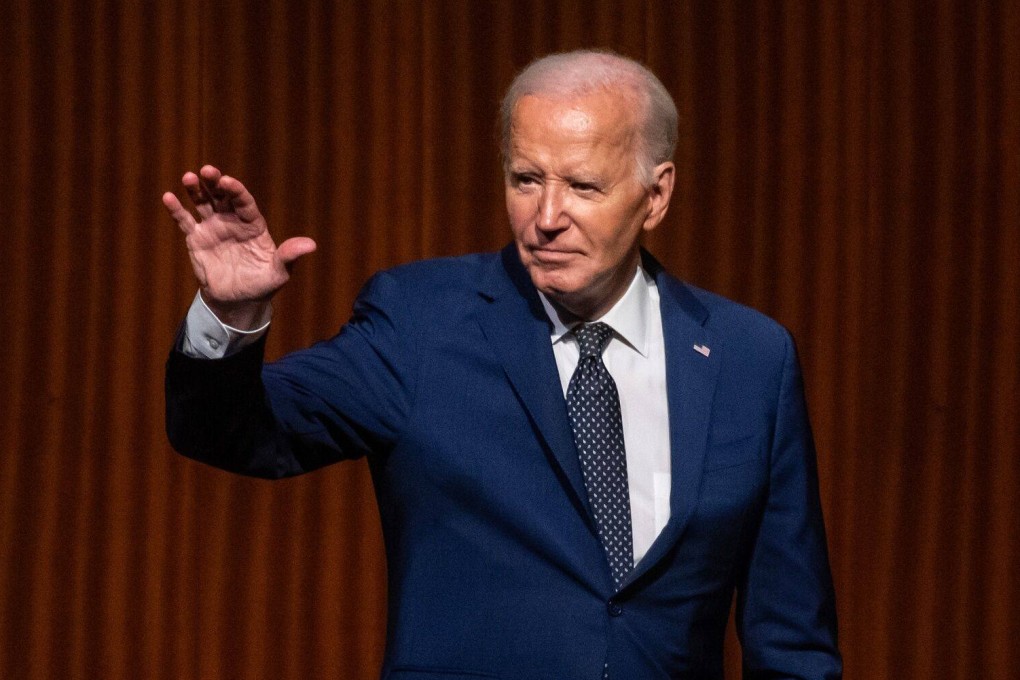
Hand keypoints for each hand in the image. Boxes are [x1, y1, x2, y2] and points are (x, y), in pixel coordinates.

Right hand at [163, 165, 315, 327]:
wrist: (238, 301)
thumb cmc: (262, 284)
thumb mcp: (279, 273)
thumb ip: (289, 256)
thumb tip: (311, 245)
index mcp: (253, 224)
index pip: (244, 202)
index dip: (236, 191)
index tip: (228, 182)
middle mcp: (232, 220)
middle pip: (223, 196)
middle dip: (215, 182)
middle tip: (207, 170)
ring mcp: (213, 227)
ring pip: (203, 203)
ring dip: (195, 190)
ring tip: (189, 177)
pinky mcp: (196, 238)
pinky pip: (185, 221)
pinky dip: (177, 210)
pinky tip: (168, 197)